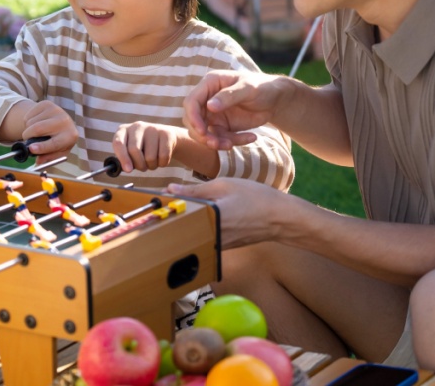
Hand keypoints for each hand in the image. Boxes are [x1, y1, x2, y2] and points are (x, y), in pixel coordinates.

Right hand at [19, 100, 77, 156]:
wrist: (60, 122)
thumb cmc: (58, 140)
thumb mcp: (56, 152)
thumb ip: (48, 158)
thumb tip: (38, 161)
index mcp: (70, 136)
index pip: (55, 143)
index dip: (42, 147)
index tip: (31, 149)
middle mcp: (65, 121)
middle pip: (38, 129)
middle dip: (28, 136)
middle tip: (26, 140)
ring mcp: (56, 110)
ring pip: (31, 122)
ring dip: (27, 129)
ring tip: (34, 132)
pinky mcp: (47, 104)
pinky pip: (29, 114)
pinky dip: (27, 121)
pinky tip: (35, 122)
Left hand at [111, 122, 184, 172]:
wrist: (166, 138)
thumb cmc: (144, 148)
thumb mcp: (131, 150)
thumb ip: (125, 158)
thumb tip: (126, 169)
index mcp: (124, 130)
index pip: (118, 143)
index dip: (122, 158)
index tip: (128, 170)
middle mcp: (137, 126)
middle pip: (134, 150)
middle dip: (139, 165)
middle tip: (143, 167)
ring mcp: (152, 128)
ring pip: (150, 157)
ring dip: (151, 166)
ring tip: (152, 161)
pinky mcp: (166, 133)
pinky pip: (163, 156)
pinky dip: (162, 163)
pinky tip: (161, 158)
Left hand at [165, 178, 289, 248]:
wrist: (280, 219)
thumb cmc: (255, 198)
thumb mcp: (224, 185)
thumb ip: (195, 189)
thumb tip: (170, 189)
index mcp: (210, 218)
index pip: (178, 213)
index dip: (164, 205)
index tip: (154, 197)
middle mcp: (211, 236)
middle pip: (181, 228)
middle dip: (171, 215)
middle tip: (165, 203)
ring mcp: (216, 245)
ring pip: (191, 234)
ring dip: (183, 222)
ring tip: (179, 208)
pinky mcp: (221, 248)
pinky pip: (202, 237)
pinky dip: (196, 227)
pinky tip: (198, 216)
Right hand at [182, 70, 287, 149]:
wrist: (275, 99)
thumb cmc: (262, 87)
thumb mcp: (248, 88)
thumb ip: (229, 96)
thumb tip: (210, 106)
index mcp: (210, 84)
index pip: (191, 102)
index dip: (193, 117)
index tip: (202, 131)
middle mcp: (208, 99)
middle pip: (192, 121)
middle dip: (202, 135)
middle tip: (215, 144)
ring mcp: (214, 114)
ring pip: (204, 134)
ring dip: (216, 142)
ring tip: (231, 145)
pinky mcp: (223, 126)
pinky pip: (221, 139)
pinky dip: (234, 142)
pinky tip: (252, 137)